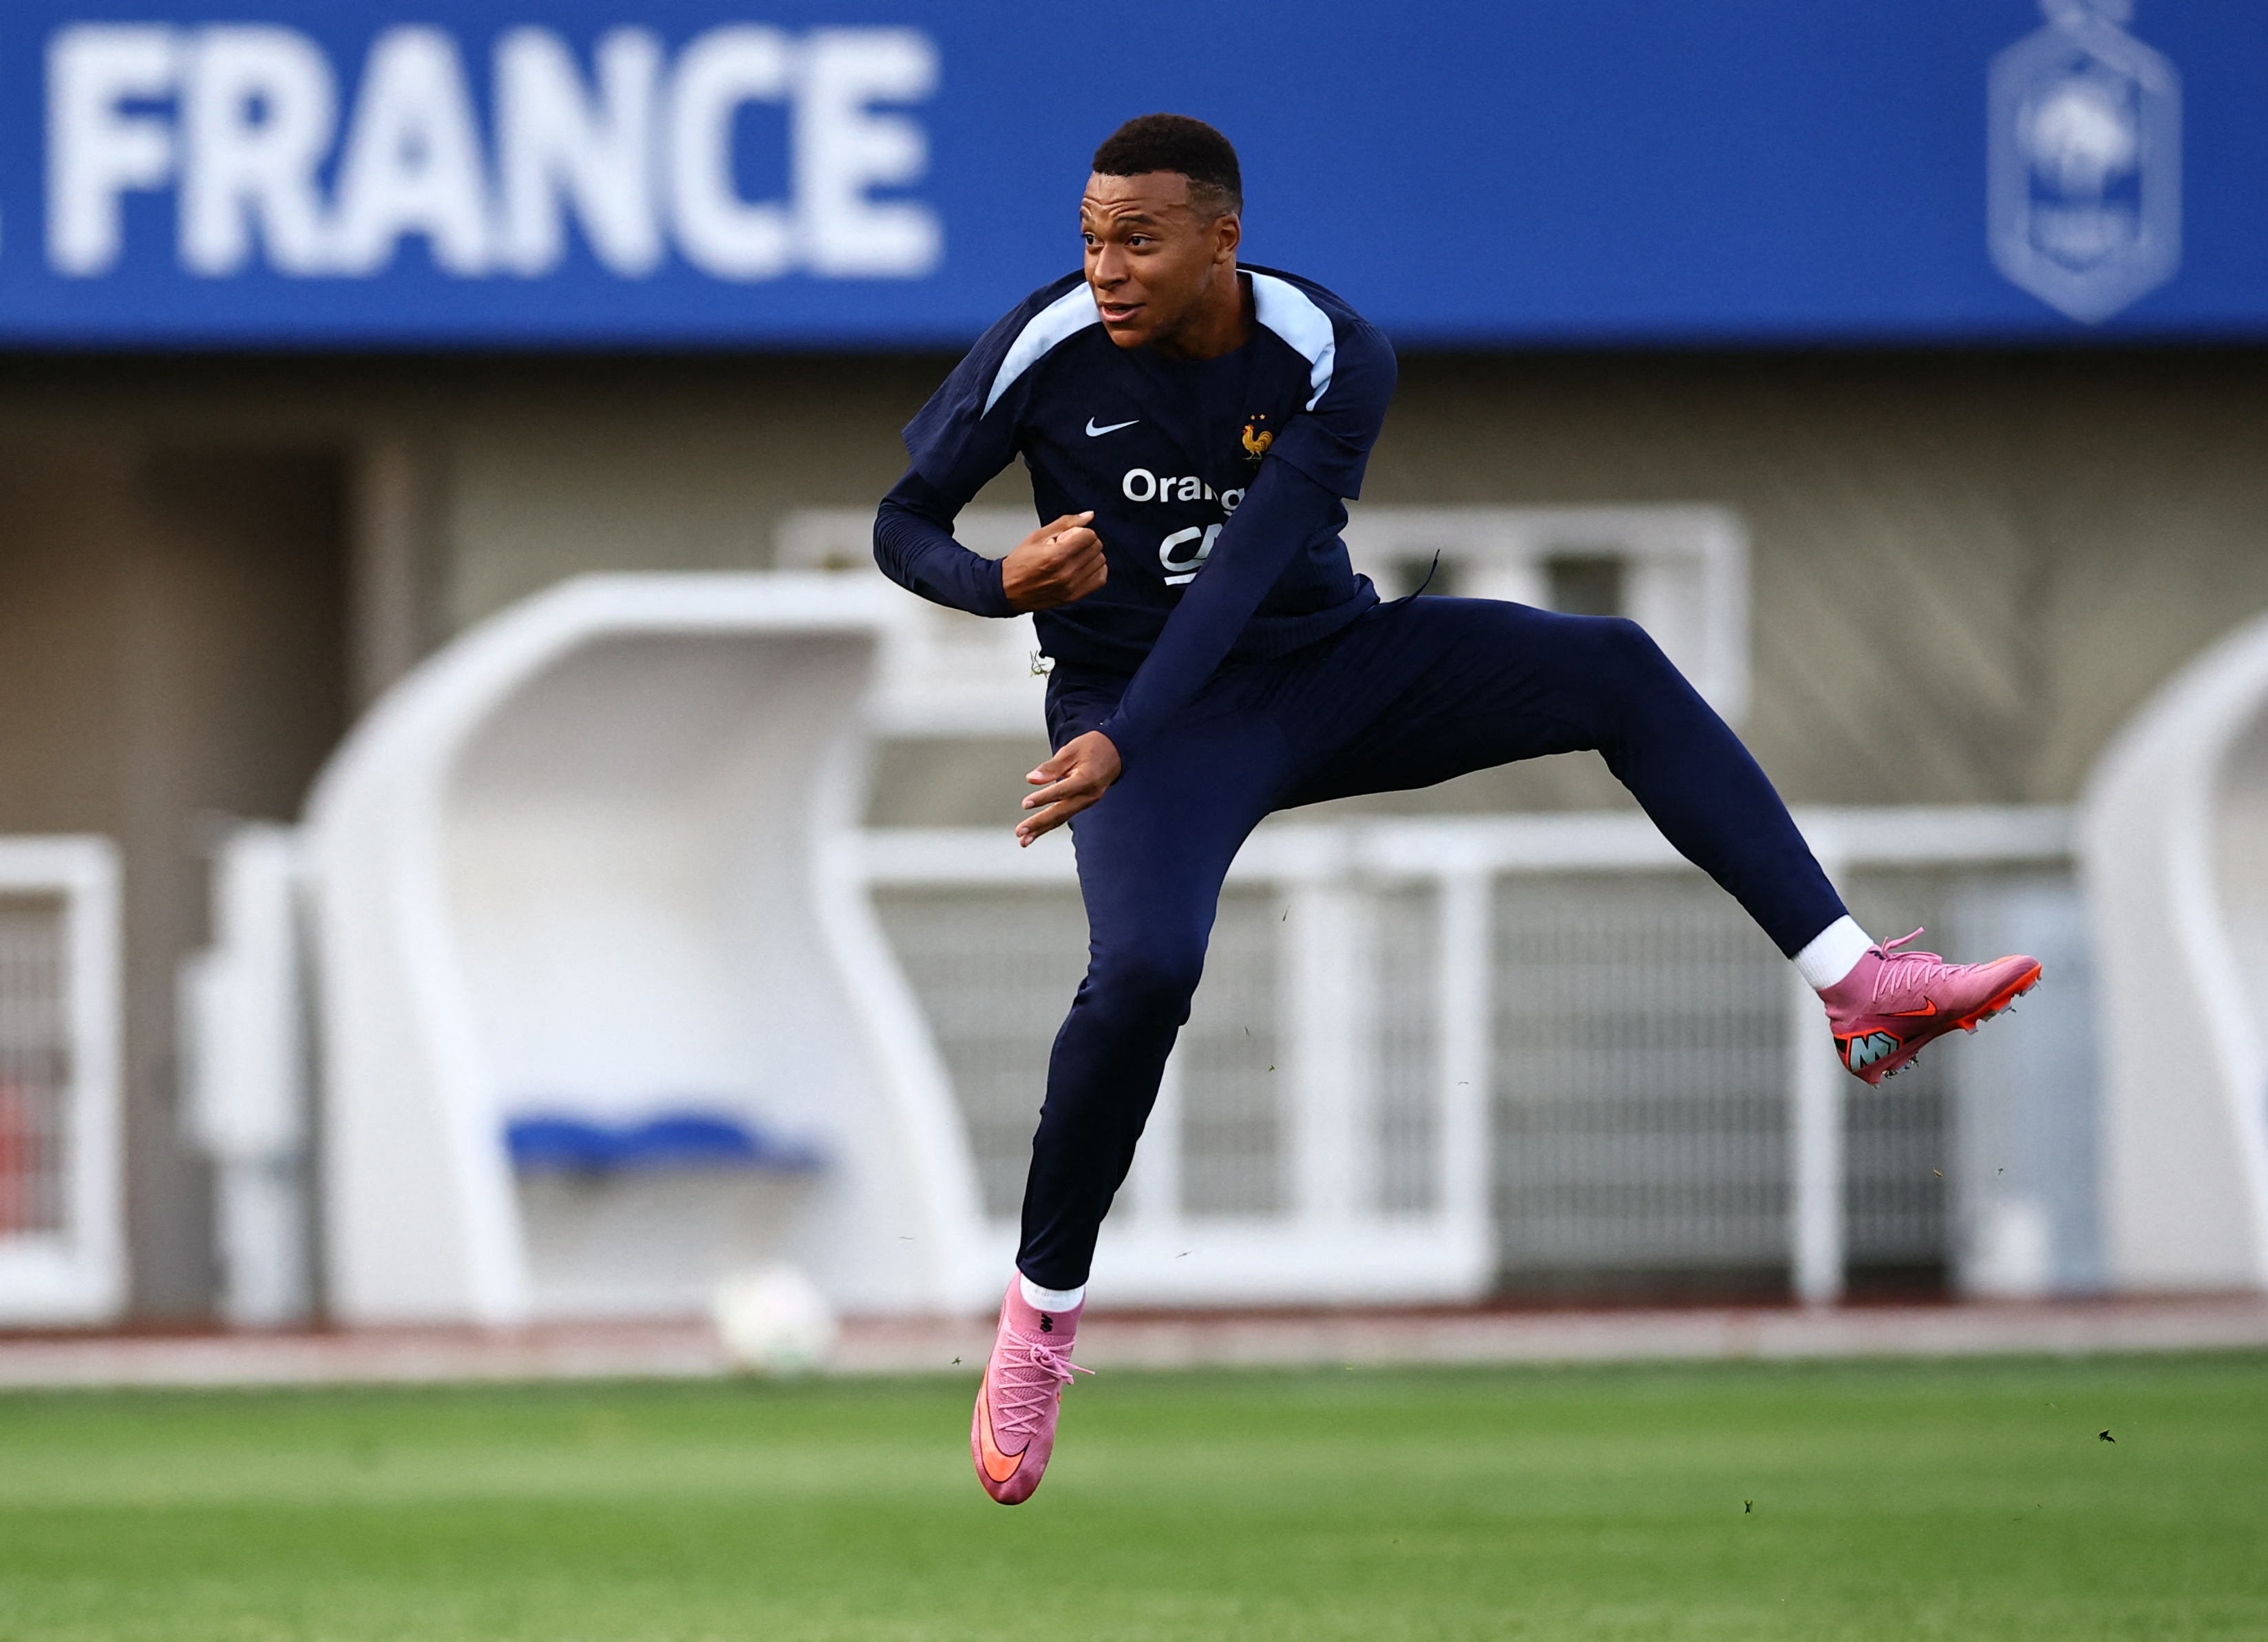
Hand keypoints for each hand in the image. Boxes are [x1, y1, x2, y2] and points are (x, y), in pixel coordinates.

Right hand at [1001, 512, 1105, 610]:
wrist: (1009, 590)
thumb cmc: (1020, 564)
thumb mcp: (1038, 536)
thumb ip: (1066, 523)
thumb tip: (1088, 515)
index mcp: (1056, 556)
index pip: (1089, 536)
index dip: (1082, 531)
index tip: (1073, 535)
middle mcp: (1066, 573)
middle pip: (1096, 548)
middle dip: (1086, 542)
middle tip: (1072, 545)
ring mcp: (1072, 586)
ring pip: (1100, 562)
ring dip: (1091, 556)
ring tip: (1075, 556)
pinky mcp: (1075, 596)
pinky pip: (1100, 578)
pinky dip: (1095, 570)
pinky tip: (1083, 567)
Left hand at [1017, 730, 1121, 845]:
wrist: (1115, 753)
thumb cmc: (1093, 747)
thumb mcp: (1071, 750)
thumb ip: (1051, 767)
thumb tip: (1031, 779)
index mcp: (1087, 779)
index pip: (1062, 791)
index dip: (1043, 798)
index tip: (1026, 804)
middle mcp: (1089, 795)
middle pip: (1061, 812)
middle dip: (1040, 823)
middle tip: (1021, 831)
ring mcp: (1087, 802)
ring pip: (1062, 818)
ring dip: (1042, 829)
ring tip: (1024, 840)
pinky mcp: (1083, 804)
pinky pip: (1065, 815)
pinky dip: (1049, 824)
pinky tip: (1036, 832)